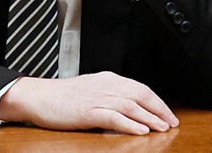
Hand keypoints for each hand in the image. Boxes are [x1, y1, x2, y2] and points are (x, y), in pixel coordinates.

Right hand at [0, 71, 178, 134]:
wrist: (39, 96)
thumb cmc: (62, 96)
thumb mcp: (91, 89)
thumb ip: (110, 95)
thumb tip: (129, 106)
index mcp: (109, 79)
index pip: (140, 88)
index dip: (157, 102)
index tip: (167, 114)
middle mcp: (107, 86)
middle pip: (141, 95)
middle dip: (159, 110)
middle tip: (172, 122)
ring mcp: (98, 99)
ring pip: (132, 106)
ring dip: (150, 118)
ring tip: (162, 128)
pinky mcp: (89, 112)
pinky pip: (115, 118)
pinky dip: (130, 124)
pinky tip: (141, 131)